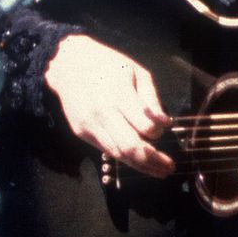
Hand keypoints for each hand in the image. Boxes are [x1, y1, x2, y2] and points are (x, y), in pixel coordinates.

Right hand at [45, 34, 173, 177]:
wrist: (68, 65)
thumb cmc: (108, 65)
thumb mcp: (136, 72)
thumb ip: (151, 99)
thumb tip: (165, 124)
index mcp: (118, 94)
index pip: (144, 126)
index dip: (158, 132)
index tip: (165, 129)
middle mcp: (102, 113)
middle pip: (130, 147)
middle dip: (153, 161)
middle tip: (169, 168)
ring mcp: (89, 125)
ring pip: (118, 155)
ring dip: (141, 166)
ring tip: (159, 171)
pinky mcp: (82, 133)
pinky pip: (107, 150)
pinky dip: (124, 158)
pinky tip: (138, 160)